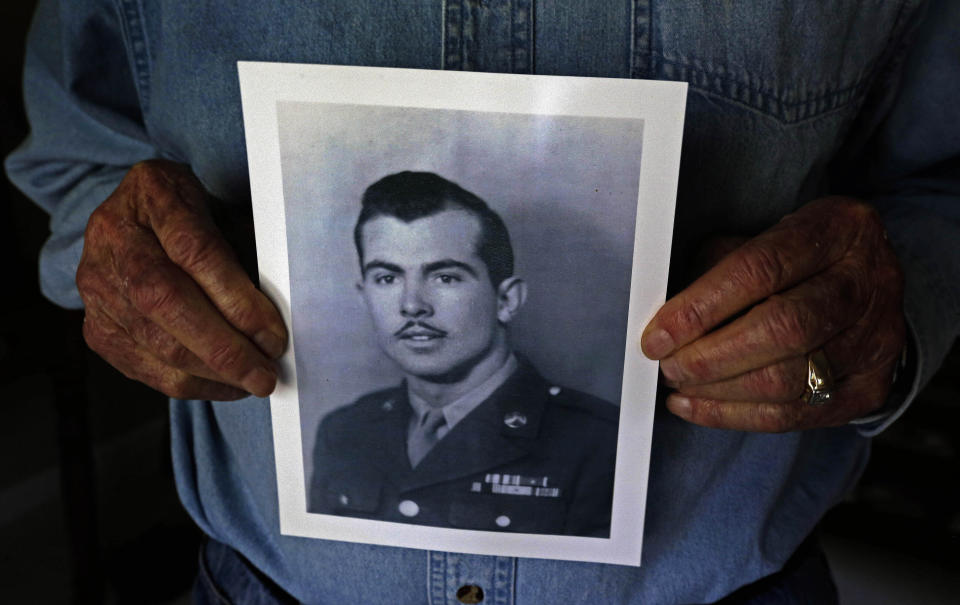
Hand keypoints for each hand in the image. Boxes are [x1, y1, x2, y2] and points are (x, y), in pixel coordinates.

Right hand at [77, 160, 286, 399]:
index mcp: (152, 193)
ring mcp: (96, 284)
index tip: (273, 335)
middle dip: (225, 349)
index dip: (237, 301)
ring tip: (253, 381)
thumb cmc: (192, 214)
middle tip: (265, 374)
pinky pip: (145, 367)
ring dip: (213, 373)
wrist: (133, 216)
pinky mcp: (96, 326)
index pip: (194, 253)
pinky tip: (225, 385)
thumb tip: (279, 313)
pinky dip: (192, 384)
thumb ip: (244, 249)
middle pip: (167, 303)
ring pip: (155, 342)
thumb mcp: (220, 208)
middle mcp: (113, 237)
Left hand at [641, 197, 904, 431]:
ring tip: (679, 384)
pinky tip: (697, 406)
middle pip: (782, 330)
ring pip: (789, 381)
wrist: (867, 285)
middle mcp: (868, 283)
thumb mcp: (761, 237)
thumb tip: (665, 318)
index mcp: (837, 230)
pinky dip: (735, 416)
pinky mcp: (870, 387)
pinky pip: (795, 415)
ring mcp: (877, 339)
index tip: (657, 335)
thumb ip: (716, 268)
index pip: (761, 269)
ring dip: (718, 391)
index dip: (700, 308)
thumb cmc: (797, 259)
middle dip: (710, 357)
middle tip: (668, 365)